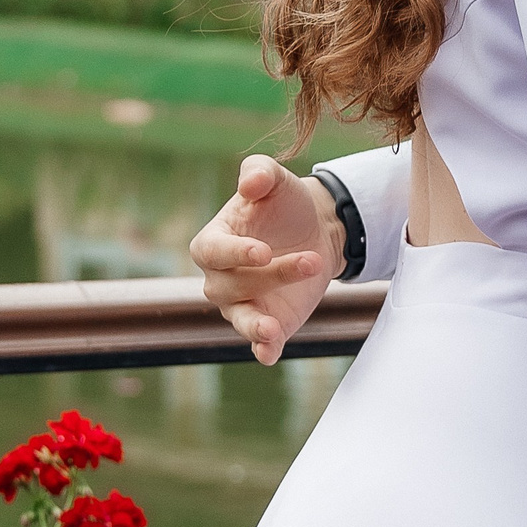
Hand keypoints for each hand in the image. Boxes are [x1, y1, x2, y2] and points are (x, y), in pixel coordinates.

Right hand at [188, 156, 339, 364]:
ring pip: (242, 319)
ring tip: (272, 328)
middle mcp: (221, 279)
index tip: (263, 251)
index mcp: (213, 243)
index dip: (235, 253)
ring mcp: (243, 305)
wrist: (314, 230)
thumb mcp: (275, 180)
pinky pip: (259, 343)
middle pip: (234, 285)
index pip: (212, 252)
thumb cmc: (284, 204)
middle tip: (310, 260)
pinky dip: (263, 349)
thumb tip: (250, 183)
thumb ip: (259, 173)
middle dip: (272, 275)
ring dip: (256, 324)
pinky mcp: (268, 324)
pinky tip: (270, 353)